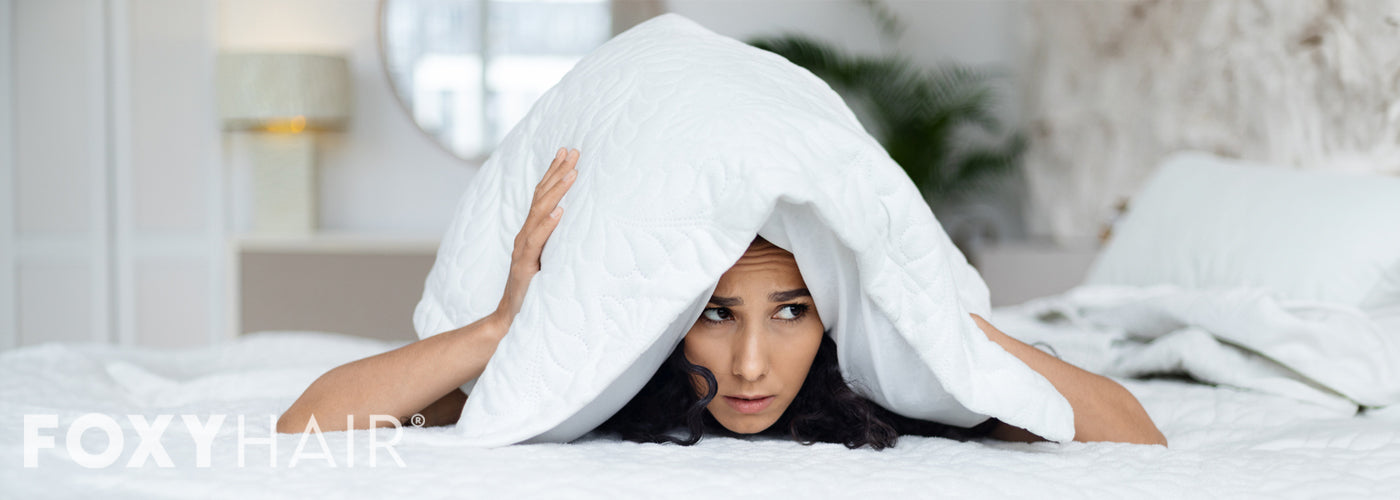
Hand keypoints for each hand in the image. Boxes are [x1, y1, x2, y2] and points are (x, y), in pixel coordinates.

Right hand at [491, 147, 579, 331]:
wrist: (512, 319)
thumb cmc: (534, 290)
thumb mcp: (549, 260)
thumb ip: (557, 242)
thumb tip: (578, 223)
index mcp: (532, 232)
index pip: (542, 195)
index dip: (553, 172)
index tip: (567, 151)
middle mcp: (525, 235)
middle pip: (541, 197)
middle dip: (557, 172)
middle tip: (574, 151)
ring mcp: (523, 249)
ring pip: (539, 214)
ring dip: (556, 192)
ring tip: (572, 174)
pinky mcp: (524, 266)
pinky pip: (536, 242)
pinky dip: (547, 226)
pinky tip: (559, 212)